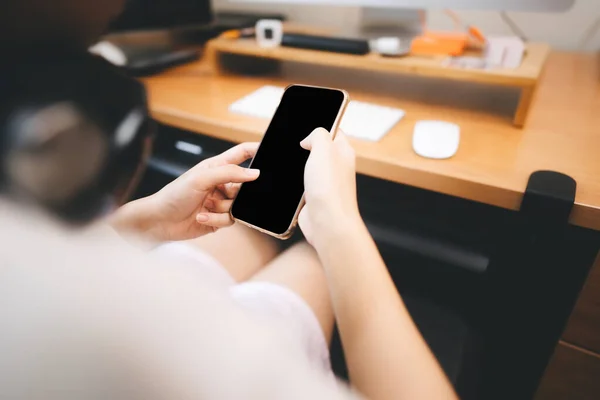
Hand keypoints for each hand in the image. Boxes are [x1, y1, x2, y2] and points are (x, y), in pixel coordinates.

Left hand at [111, 143, 259, 242]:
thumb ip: (229, 173)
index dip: (256, 149)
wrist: (159, 222)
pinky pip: (230, 220)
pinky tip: (201, 217)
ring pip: (239, 205)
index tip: (271, 150)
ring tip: (205, 207)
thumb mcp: (201, 178)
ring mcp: (220, 201)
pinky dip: (216, 220)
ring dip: (222, 209)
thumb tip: (255, 173)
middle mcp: (220, 183)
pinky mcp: (218, 219)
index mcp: (216, 167)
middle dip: (235, 192)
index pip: (241, 153)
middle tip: (223, 193)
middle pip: (245, 185)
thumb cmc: (173, 195)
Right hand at [298, 128, 361, 246]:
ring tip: (288, 164)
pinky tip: (287, 183)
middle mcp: (336, 167)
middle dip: (304, 148)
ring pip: (308, 168)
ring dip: (297, 167)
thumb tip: (308, 140)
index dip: (321, 126)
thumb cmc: (330, 188)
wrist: (327, 222)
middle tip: (293, 146)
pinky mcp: (314, 197)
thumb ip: (318, 135)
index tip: (306, 126)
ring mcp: (325, 183)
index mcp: (343, 152)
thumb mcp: (323, 148)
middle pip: (319, 150)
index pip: (335, 132)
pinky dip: (293, 184)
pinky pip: (301, 186)